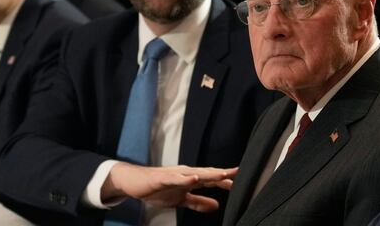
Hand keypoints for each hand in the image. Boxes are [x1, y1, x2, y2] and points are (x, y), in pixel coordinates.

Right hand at [101, 163, 236, 211]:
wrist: (134, 182)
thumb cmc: (158, 188)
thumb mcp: (181, 199)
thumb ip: (198, 202)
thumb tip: (217, 206)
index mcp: (190, 178)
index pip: (211, 179)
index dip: (226, 180)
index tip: (244, 180)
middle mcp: (184, 173)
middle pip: (207, 173)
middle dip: (222, 173)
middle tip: (239, 172)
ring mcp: (174, 174)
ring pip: (194, 173)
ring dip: (208, 173)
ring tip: (222, 174)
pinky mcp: (162, 178)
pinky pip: (175, 178)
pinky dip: (185, 178)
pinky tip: (193, 178)